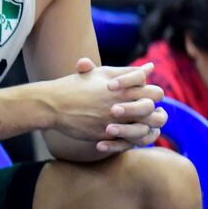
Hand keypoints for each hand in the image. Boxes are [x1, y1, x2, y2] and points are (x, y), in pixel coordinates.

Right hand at [49, 58, 164, 150]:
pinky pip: (127, 141)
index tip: (142, 97)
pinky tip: (125, 135)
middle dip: (152, 112)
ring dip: (144, 128)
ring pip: (144, 128)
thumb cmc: (75, 86)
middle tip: (144, 113)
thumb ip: (127, 72)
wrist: (52, 104)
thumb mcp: (100, 74)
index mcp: (123, 87)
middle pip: (152, 110)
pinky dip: (129, 140)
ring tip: (138, 126)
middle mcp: (121, 103)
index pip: (155, 92)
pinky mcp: (105, 134)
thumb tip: (150, 67)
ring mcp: (113, 120)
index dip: (153, 96)